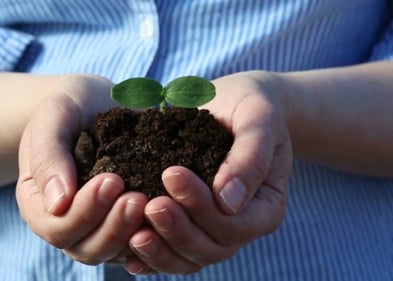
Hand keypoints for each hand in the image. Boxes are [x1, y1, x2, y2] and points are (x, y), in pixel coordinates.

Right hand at [16, 74, 147, 263]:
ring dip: (133, 232)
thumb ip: (49, 156)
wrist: (96, 103)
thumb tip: (58, 204)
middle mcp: (67, 222)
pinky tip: (170, 209)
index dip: (84, 212)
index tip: (112, 180)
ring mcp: (97, 225)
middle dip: (114, 227)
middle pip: (87, 248)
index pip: (57, 228)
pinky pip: (138, 241)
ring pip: (114, 251)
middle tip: (138, 197)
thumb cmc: (69, 107)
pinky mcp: (125, 221)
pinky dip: (154, 232)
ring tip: (154, 202)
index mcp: (40, 203)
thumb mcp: (53, 118)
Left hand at [124, 71, 292, 274]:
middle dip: (178, 230)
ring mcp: (213, 231)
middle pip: (210, 248)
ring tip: (134, 234)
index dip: (202, 206)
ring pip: (189, 258)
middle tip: (150, 204)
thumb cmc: (252, 108)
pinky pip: (172, 251)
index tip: (170, 173)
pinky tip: (127, 254)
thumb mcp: (259, 121)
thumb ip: (250, 158)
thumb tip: (229, 201)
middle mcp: (240, 227)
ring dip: (161, 250)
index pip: (234, 224)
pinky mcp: (190, 226)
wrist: (235, 106)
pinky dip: (151, 258)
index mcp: (264, 208)